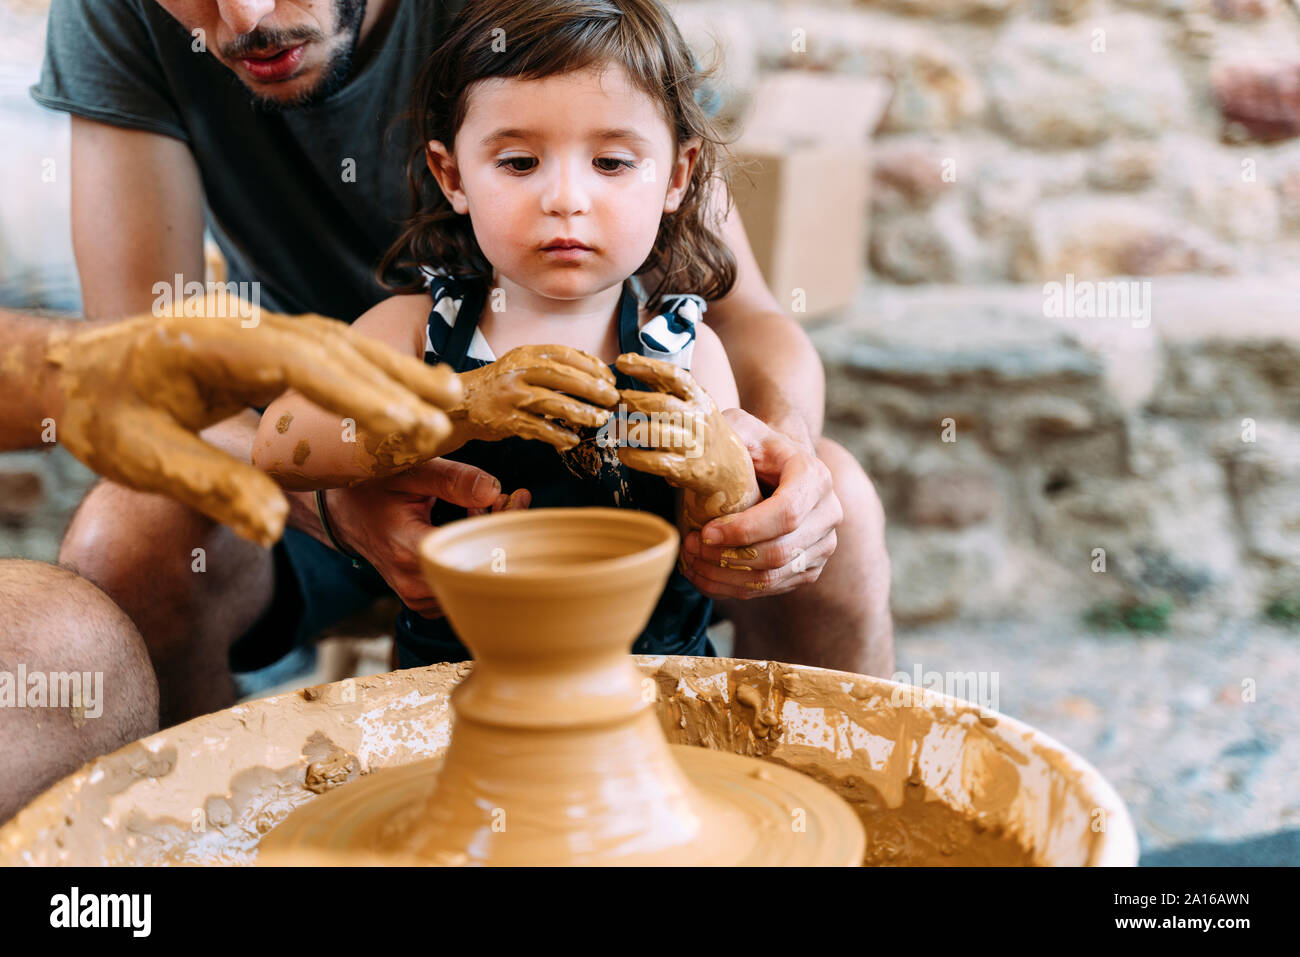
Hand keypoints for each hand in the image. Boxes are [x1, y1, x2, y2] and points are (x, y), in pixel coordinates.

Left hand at [44, 299, 462, 546]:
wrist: (78, 370)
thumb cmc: (104, 412)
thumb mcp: (140, 458)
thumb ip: (209, 487)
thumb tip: (270, 529)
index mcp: (210, 343)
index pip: (299, 363)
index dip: (357, 395)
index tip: (405, 426)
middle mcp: (244, 324)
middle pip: (335, 345)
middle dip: (395, 381)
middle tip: (448, 417)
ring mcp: (260, 328)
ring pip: (341, 342)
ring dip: (396, 370)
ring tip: (449, 399)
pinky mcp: (269, 343)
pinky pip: (331, 351)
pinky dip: (373, 370)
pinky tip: (405, 390)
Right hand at [324, 458, 527, 617]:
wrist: (343, 513)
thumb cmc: (373, 487)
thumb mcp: (408, 472)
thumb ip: (452, 479)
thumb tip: (494, 489)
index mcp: (409, 550)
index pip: (473, 551)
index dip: (500, 526)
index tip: (515, 497)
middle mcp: (413, 582)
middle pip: (479, 569)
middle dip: (501, 533)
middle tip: (511, 499)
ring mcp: (416, 596)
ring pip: (472, 578)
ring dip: (487, 543)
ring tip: (484, 508)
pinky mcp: (422, 598)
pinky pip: (460, 582)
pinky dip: (472, 555)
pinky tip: (468, 527)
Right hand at [452, 344, 617, 448]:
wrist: (464, 402)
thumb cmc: (502, 384)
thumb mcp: (523, 365)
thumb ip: (552, 366)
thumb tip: (595, 374)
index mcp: (526, 354)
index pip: (565, 355)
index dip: (591, 366)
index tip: (609, 378)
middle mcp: (518, 372)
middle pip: (562, 377)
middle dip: (592, 388)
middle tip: (612, 399)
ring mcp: (511, 396)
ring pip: (552, 402)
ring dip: (580, 412)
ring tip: (599, 419)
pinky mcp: (505, 420)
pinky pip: (537, 428)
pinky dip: (557, 435)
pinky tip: (572, 440)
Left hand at [612, 353, 759, 527]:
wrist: (730, 470)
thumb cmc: (701, 431)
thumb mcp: (693, 404)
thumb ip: (665, 388)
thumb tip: (626, 364)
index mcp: (699, 398)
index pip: (674, 375)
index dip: (646, 366)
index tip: (621, 362)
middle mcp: (699, 419)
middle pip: (660, 404)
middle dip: (630, 401)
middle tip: (611, 402)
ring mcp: (693, 446)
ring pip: (654, 433)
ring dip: (627, 429)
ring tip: (613, 428)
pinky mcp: (686, 470)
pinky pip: (654, 462)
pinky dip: (633, 457)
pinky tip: (623, 452)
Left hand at [678, 410, 841, 600]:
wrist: (781, 465)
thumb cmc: (757, 446)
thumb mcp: (740, 428)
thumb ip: (715, 439)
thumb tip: (676, 477)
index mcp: (815, 476)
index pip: (786, 513)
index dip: (744, 529)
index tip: (705, 532)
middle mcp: (828, 513)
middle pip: (780, 552)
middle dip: (728, 556)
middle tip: (690, 547)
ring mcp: (822, 545)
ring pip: (773, 577)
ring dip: (725, 576)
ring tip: (691, 561)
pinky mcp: (808, 568)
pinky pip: (770, 588)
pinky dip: (732, 587)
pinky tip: (703, 574)